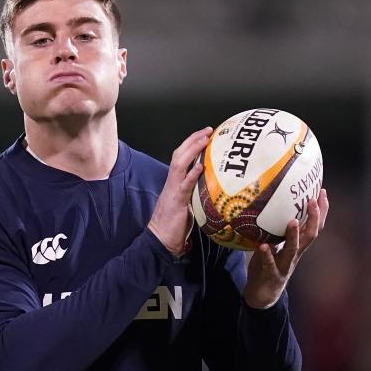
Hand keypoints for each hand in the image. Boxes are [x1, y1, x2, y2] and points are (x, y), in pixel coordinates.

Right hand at [147, 127, 211, 255]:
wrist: (160, 240)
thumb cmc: (174, 226)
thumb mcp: (187, 205)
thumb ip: (195, 194)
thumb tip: (210, 190)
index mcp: (174, 183)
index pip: (181, 157)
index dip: (191, 144)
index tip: (205, 134)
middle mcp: (172, 183)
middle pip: (179, 154)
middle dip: (193, 140)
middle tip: (208, 130)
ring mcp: (173, 191)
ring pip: (180, 164)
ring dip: (193, 150)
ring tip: (205, 139)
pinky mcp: (176, 202)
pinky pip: (184, 185)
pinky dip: (192, 174)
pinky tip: (201, 166)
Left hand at [244, 188, 328, 308]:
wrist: (263, 295)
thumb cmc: (268, 265)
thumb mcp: (275, 245)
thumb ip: (276, 230)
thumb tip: (271, 206)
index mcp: (299, 246)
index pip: (315, 226)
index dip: (321, 211)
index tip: (323, 192)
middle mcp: (295, 254)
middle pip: (311, 235)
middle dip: (314, 217)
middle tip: (313, 200)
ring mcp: (284, 265)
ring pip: (293, 250)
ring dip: (294, 236)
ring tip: (292, 221)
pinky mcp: (271, 274)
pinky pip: (269, 264)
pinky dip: (267, 255)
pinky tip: (262, 246)